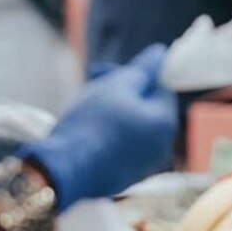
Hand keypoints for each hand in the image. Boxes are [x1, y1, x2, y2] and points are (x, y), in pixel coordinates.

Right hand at [20, 45, 177, 210]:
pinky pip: (125, 146)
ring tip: (86, 105)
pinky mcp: (129, 176)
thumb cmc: (91, 122)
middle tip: (92, 83)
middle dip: (122, 91)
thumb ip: (142, 70)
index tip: (108, 71)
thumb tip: (161, 53)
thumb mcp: (115, 86)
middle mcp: (163, 146)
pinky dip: (111, 134)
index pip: (162, 88)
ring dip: (115, 111)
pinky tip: (87, 130)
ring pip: (135, 127)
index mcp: (165, 122)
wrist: (65, 169)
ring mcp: (147, 165)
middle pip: (148, 107)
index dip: (136, 74)